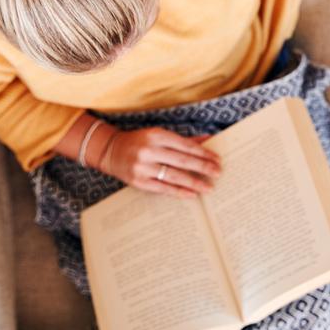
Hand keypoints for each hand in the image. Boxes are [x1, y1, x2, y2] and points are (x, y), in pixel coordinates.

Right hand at [99, 128, 219, 198]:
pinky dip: (179, 192)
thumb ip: (183, 139)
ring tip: (208, 187)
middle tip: (218, 173)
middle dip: (202, 167)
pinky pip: (163, 188)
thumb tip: (208, 139)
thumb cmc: (141, 142)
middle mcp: (149, 150)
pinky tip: (192, 194)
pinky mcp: (138, 182)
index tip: (217, 159)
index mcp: (156, 135)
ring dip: (194, 182)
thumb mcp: (159, 135)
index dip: (203, 153)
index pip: (185, 145)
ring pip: (174, 176)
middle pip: (182, 160)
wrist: (111, 151)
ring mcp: (143, 167)